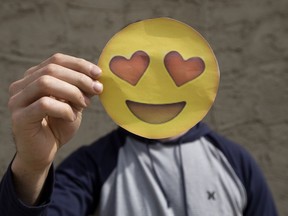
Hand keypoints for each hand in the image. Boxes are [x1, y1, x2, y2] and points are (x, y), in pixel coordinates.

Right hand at [8, 53, 102, 170]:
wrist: (44, 152)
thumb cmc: (59, 125)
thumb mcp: (74, 104)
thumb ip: (81, 89)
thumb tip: (96, 76)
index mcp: (34, 77)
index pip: (56, 60)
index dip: (79, 64)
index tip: (98, 73)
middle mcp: (22, 85)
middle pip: (52, 69)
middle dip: (79, 78)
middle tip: (97, 89)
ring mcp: (18, 101)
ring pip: (45, 83)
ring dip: (72, 92)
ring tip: (85, 104)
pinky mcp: (19, 117)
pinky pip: (44, 104)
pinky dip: (64, 109)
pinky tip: (71, 117)